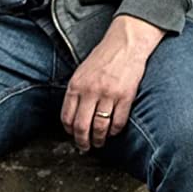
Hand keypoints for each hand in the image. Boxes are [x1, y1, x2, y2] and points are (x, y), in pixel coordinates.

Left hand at [61, 15, 163, 149]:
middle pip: (81, 126)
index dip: (69, 131)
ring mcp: (108, 94)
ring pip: (99, 127)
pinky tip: (113, 131)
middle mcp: (90, 91)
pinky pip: (118, 122)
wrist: (125, 43)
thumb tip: (72, 116)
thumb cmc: (103, 58)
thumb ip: (76, 92)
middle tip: (85, 147)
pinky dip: (114, 131)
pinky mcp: (125, 97)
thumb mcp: (81, 72)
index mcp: (76, 85)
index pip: (67, 117)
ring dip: (99, 140)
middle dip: (82, 142)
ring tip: (100, 143)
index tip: (73, 136)